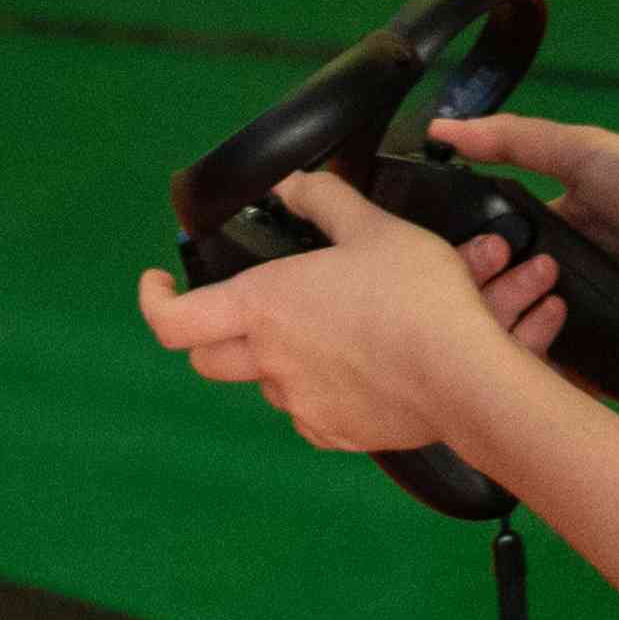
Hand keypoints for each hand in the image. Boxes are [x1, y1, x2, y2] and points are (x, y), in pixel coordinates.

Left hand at [136, 168, 527, 459]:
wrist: (463, 375)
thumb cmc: (414, 295)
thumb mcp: (371, 227)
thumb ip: (324, 200)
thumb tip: (291, 184)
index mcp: (263, 306)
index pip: (174, 320)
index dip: (154, 301)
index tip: (159, 283)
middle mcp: (269, 362)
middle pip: (208, 358)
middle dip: (213, 333)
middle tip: (246, 309)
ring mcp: (300, 405)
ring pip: (264, 384)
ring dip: (276, 360)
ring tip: (325, 332)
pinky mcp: (335, 435)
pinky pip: (307, 414)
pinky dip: (317, 392)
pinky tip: (354, 370)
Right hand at [431, 111, 618, 354]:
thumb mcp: (587, 151)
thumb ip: (517, 139)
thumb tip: (440, 126)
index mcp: (548, 226)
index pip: (485, 241)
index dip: (450, 245)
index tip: (413, 248)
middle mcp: (553, 277)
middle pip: (491, 291)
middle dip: (469, 288)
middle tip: (459, 282)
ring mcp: (571, 324)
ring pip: (510, 334)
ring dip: (494, 325)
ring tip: (493, 312)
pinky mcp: (592, 365)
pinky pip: (545, 374)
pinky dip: (524, 369)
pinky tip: (505, 360)